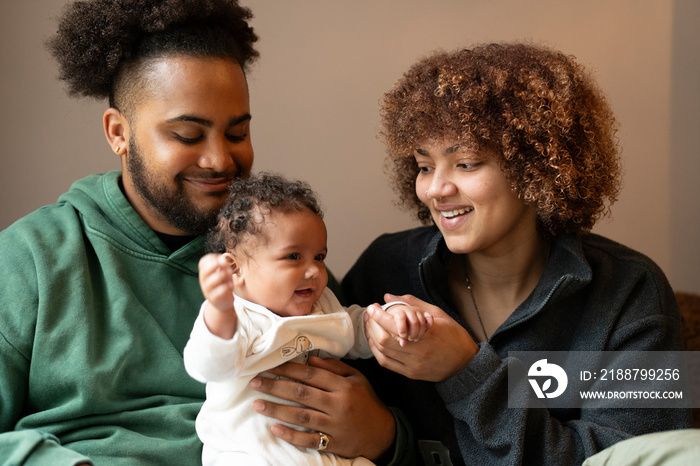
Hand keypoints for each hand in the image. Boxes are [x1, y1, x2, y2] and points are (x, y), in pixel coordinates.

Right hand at [198, 253, 234, 311]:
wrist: (222, 304)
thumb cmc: (222, 285)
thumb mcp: (221, 274)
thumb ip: (222, 267)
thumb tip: (223, 261)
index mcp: (204, 273)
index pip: (203, 262)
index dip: (213, 257)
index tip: (222, 259)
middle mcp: (203, 281)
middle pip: (206, 270)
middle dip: (218, 264)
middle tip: (228, 266)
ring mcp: (207, 290)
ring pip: (214, 279)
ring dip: (225, 275)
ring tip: (230, 277)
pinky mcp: (214, 298)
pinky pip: (221, 290)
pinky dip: (228, 286)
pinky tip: (231, 286)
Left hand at [250, 357, 394, 459]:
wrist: (384, 433)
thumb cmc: (367, 402)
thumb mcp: (357, 378)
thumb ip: (334, 367)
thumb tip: (309, 357)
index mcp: (343, 385)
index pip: (310, 374)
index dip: (288, 368)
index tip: (269, 365)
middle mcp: (338, 404)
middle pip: (301, 393)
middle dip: (275, 386)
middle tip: (255, 382)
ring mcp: (335, 425)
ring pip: (302, 416)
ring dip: (277, 410)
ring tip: (257, 404)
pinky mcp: (334, 443)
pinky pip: (310, 440)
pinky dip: (291, 435)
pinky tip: (275, 429)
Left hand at [365, 293, 477, 381]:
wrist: (465, 364)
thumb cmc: (454, 336)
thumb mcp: (438, 314)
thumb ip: (412, 304)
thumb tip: (388, 297)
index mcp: (427, 334)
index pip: (394, 325)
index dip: (379, 316)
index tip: (372, 307)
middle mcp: (419, 351)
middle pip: (384, 340)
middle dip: (371, 326)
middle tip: (368, 315)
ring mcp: (414, 365)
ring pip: (383, 352)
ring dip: (371, 338)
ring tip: (369, 326)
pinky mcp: (411, 374)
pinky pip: (387, 363)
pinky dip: (377, 352)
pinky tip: (375, 341)